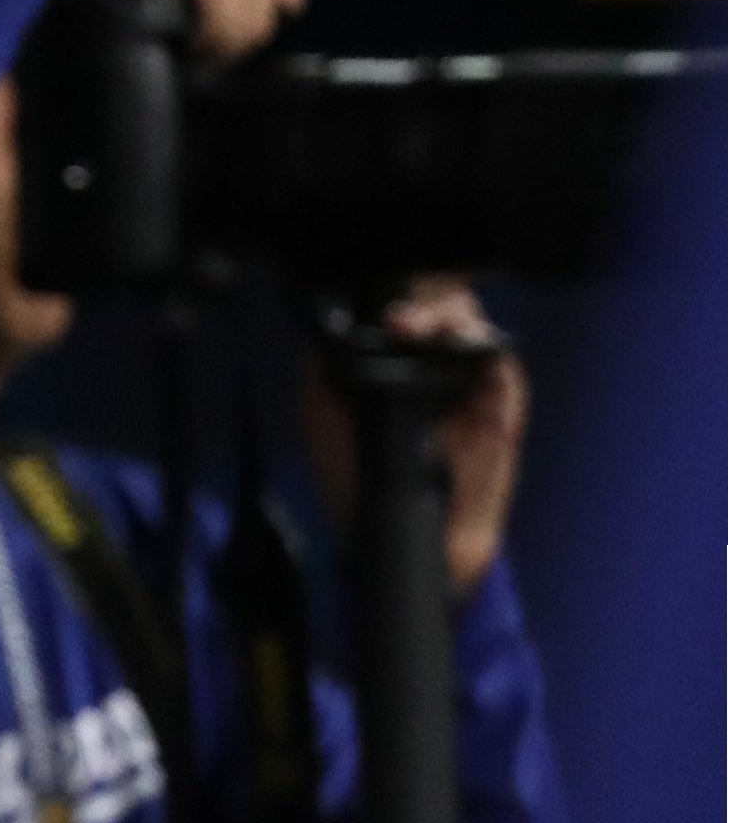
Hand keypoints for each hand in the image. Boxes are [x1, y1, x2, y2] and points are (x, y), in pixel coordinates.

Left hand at [298, 276, 526, 599]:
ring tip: (414, 327)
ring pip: (468, 322)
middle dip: (423, 298)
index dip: (394, 292)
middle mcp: (431, 362)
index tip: (375, 299)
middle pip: (441, 302)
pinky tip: (450, 344)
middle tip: (398, 318)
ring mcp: (468, 379)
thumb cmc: (357, 475)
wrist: (402, 531)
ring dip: (445, 315)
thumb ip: (326, 366)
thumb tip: (333, 319)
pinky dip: (476, 344)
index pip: (403, 304)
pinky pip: (496, 359)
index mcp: (392, 359)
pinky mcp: (497, 400)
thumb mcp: (324, 414)